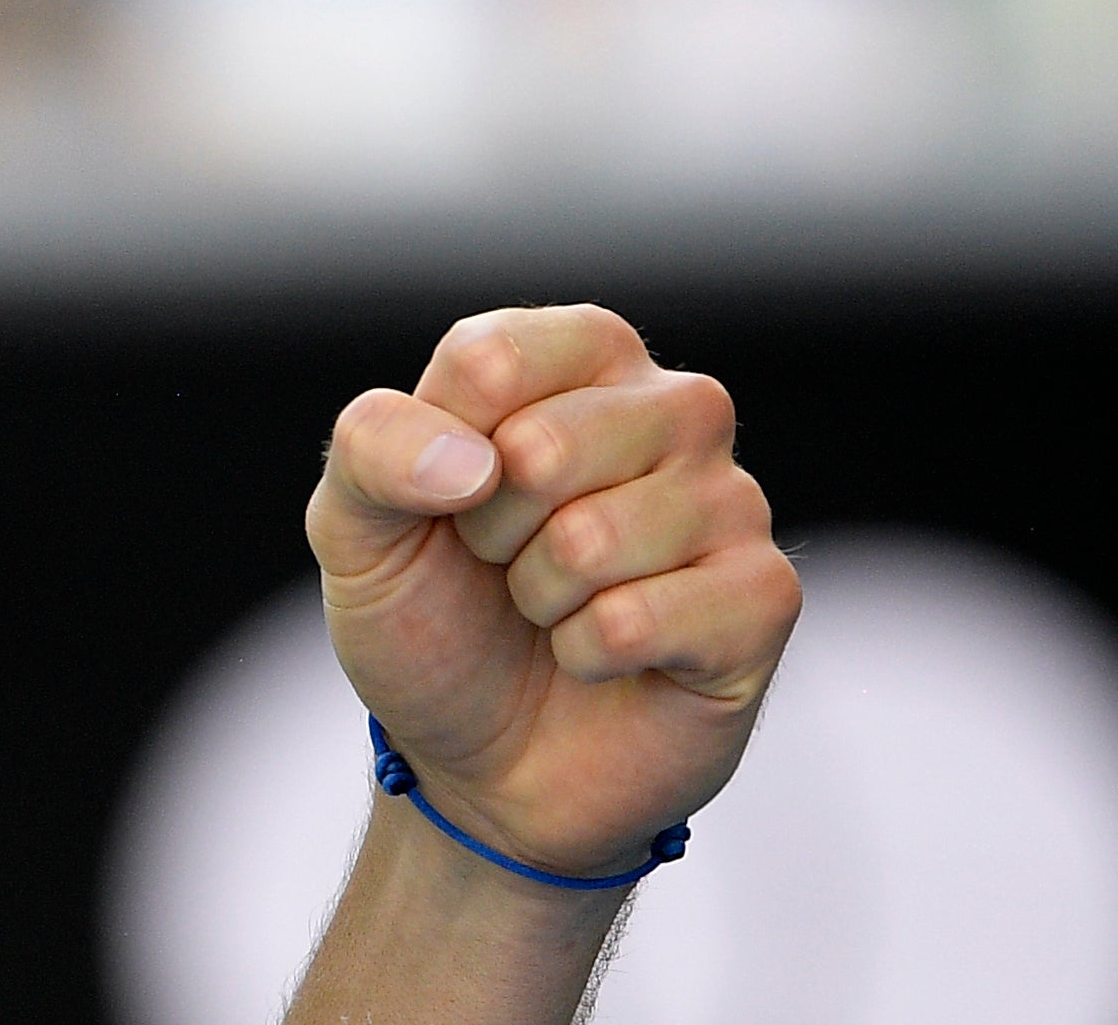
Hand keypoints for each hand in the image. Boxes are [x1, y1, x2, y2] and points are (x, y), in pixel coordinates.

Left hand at [305, 305, 797, 878]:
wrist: (484, 763)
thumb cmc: (434, 617)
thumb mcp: (356, 525)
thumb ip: (374, 448)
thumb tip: (473, 462)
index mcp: (583, 353)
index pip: (491, 361)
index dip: (439, 455)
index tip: (452, 497)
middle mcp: (675, 406)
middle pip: (544, 446)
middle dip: (491, 534)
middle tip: (505, 565)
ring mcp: (730, 500)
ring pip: (591, 540)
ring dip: (540, 600)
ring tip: (554, 609)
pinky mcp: (761, 598)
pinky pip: (638, 620)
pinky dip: (588, 656)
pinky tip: (604, 658)